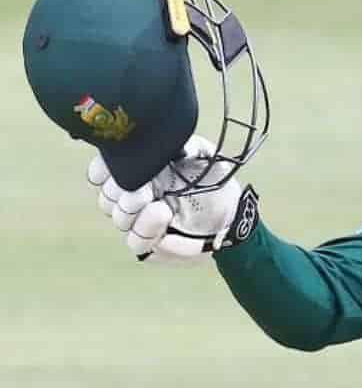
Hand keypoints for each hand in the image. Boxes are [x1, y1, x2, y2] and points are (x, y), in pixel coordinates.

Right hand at [88, 135, 256, 262]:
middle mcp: (133, 196)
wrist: (231, 214)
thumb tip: (179, 145)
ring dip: (133, 210)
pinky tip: (161, 215)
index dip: (104, 168)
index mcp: (139, 172)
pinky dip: (146, 229)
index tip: (117, 165)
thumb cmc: (214, 182)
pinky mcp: (150, 242)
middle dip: (120, 190)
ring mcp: (139, 221)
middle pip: (107, 195)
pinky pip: (135, 241)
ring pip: (119, 217)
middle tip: (143, 188)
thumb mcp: (207, 157)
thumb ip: (192, 146)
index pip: (104, 170)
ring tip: (157, 202)